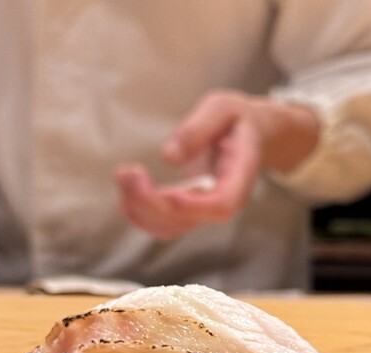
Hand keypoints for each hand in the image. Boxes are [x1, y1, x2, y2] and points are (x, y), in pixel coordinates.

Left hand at [115, 90, 318, 239]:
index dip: (194, 206)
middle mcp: (224, 201)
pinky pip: (164, 223)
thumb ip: (198, 127)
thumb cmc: (236, 119)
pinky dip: (141, 214)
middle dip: (152, 203)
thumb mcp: (222, 108)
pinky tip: (124, 195)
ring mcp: (206, 210)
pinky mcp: (189, 210)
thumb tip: (170, 156)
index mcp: (240, 176)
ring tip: (123, 177)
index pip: (222, 204)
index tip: (167, 194)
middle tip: (126, 174)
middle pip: (190, 218)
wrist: (248, 135)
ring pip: (172, 226)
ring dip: (141, 209)